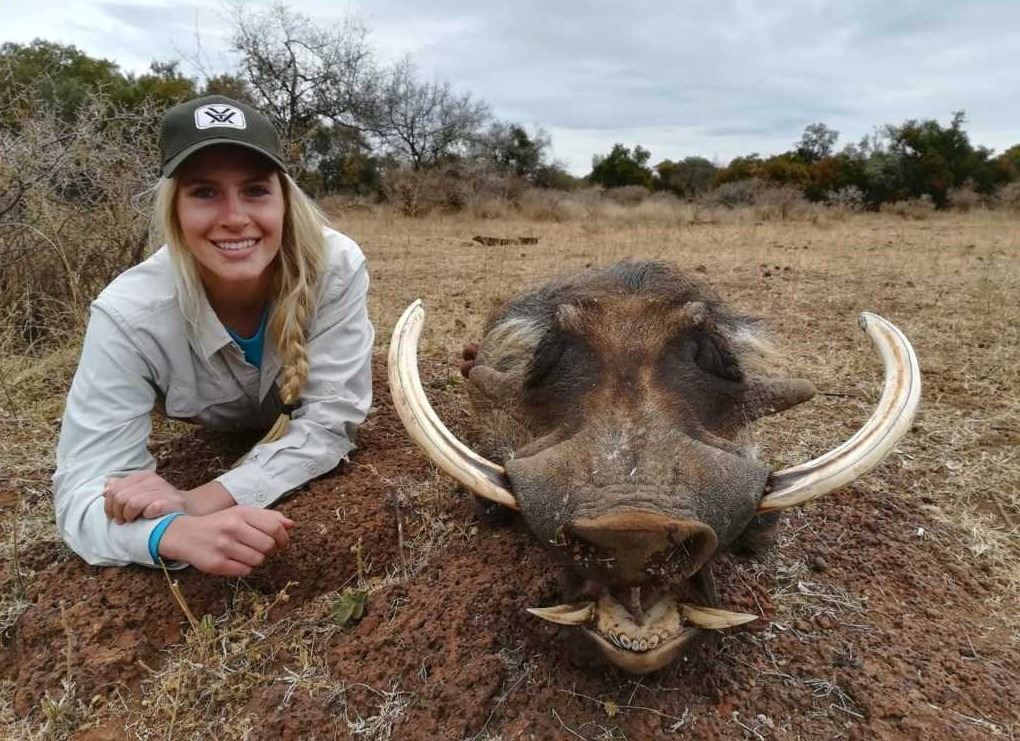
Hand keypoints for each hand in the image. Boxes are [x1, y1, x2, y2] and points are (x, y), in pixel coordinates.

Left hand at [104, 471, 185, 523]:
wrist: (188, 508)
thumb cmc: (159, 503)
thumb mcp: (140, 492)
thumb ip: (123, 488)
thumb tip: (107, 485)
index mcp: (143, 476)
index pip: (114, 489)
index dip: (109, 504)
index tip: (112, 515)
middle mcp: (153, 481)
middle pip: (121, 497)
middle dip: (117, 512)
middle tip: (122, 520)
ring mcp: (164, 491)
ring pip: (132, 503)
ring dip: (129, 516)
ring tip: (132, 521)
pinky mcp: (172, 503)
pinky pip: (150, 509)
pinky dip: (146, 515)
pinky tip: (147, 518)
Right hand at [158, 507, 294, 576]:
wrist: (184, 535)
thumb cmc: (219, 523)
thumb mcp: (241, 513)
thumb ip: (267, 517)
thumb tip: (291, 524)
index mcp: (241, 513)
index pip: (274, 527)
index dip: (283, 538)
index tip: (282, 543)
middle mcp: (232, 528)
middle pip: (269, 545)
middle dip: (272, 550)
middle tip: (265, 550)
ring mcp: (223, 546)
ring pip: (258, 560)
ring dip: (258, 560)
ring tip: (248, 554)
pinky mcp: (216, 564)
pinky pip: (245, 571)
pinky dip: (246, 568)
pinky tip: (237, 561)